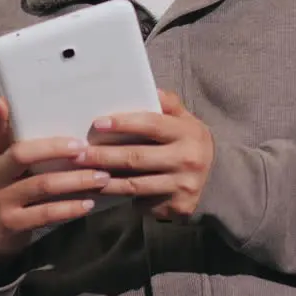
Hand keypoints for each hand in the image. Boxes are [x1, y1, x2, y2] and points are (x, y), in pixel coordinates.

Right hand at [0, 97, 111, 262]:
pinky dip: (69, 208)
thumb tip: (51, 114)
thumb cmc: (11, 189)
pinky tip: (89, 204)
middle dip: (54, 148)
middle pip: (22, 155)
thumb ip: (25, 146)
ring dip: (75, 180)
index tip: (3, 102)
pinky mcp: (13, 223)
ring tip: (102, 176)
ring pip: (41, 185)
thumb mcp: (10, 167)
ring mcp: (3, 200)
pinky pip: (45, 214)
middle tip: (84, 147)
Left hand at [76, 90, 213, 220]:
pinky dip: (119, 196)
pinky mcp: (176, 206)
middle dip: (104, 155)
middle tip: (79, 153)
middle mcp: (187, 159)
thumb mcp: (185, 120)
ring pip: (135, 184)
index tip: (98, 123)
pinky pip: (141, 201)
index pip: (151, 124)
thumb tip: (149, 89)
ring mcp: (182, 186)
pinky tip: (100, 190)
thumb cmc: (188, 143)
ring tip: (82, 173)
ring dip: (105, 179)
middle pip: (137, 157)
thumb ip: (168, 104)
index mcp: (188, 132)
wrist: (216, 181)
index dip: (123, 123)